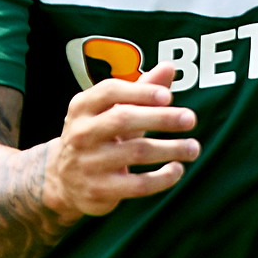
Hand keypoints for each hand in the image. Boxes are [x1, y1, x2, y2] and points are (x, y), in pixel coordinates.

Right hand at [48, 65, 198, 219]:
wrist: (64, 181)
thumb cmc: (99, 136)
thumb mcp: (113, 111)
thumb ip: (142, 89)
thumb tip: (170, 66)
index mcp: (82, 107)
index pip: (110, 91)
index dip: (141, 92)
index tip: (168, 96)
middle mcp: (81, 133)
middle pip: (123, 119)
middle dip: (161, 118)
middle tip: (190, 119)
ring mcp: (88, 163)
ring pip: (136, 152)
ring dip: (171, 148)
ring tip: (193, 147)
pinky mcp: (100, 190)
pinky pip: (138, 184)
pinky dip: (163, 178)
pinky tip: (177, 169)